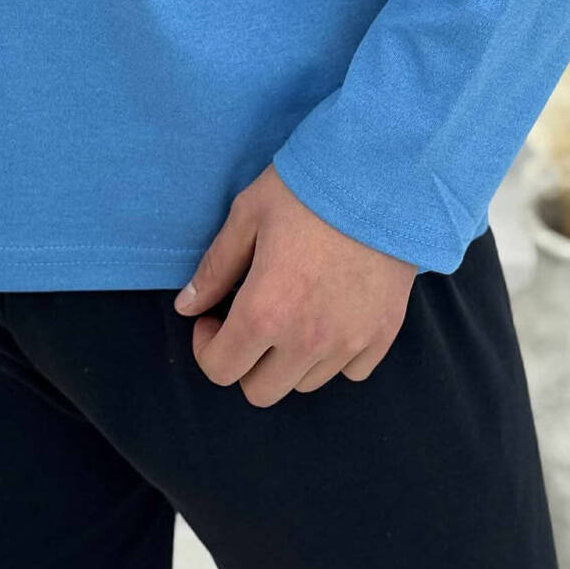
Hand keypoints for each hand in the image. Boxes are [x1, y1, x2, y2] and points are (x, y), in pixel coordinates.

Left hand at [173, 163, 415, 405]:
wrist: (381, 178)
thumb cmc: (308, 190)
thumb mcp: (248, 215)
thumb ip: (216, 267)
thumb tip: (187, 306)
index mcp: (265, 312)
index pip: (221, 370)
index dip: (207, 348)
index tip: (213, 319)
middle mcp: (306, 340)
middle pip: (261, 391)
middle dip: (245, 361)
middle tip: (250, 319)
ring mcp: (348, 343)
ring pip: (305, 383)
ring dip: (290, 359)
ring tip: (294, 311)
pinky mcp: (382, 335)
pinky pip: (350, 371)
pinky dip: (336, 355)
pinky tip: (331, 314)